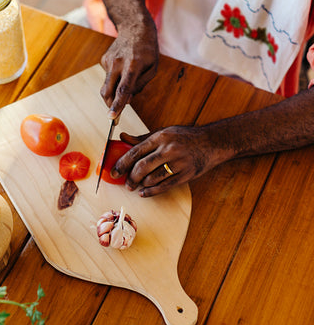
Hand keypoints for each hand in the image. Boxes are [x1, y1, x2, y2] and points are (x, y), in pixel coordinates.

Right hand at [100, 19, 158, 117]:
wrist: (135, 28)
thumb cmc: (148, 51)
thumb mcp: (153, 68)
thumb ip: (140, 85)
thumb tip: (127, 99)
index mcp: (133, 66)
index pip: (123, 89)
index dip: (117, 104)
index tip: (111, 116)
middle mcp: (118, 63)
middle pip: (108, 91)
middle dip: (110, 105)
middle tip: (114, 114)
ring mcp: (109, 61)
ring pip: (107, 85)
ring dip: (113, 92)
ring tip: (126, 80)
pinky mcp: (104, 59)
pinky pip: (108, 76)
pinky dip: (115, 78)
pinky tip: (122, 68)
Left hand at [112, 126, 227, 196]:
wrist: (211, 143)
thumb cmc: (185, 136)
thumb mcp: (163, 132)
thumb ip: (142, 137)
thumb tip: (122, 137)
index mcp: (161, 137)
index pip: (136, 151)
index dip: (122, 163)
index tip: (114, 172)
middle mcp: (168, 149)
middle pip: (142, 167)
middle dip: (130, 177)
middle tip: (125, 183)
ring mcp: (178, 163)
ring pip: (152, 178)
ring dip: (141, 185)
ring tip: (135, 186)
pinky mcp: (186, 175)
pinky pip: (165, 186)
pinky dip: (152, 191)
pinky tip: (145, 193)